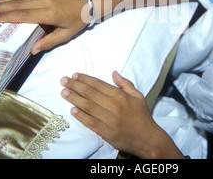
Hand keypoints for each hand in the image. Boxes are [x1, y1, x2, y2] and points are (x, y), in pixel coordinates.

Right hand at [0, 0, 88, 53]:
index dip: (8, 17)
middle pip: (18, 4)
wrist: (91, 0)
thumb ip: (49, 42)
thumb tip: (33, 51)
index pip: (23, 16)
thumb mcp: (66, 34)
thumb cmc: (79, 19)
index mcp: (49, 14)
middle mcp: (45, 0)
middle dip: (1, 6)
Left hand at [60, 72, 183, 158]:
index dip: (85, 79)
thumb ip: (125, 84)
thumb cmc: (142, 117)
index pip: (99, 84)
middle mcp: (115, 106)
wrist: (148, 139)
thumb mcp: (138, 96)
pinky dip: (81, 116)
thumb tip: (114, 72)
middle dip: (75, 86)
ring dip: (74, 98)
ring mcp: (111, 120)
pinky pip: (91, 123)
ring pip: (89, 107)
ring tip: (64, 92)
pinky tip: (72, 110)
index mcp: (121, 96)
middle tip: (64, 80)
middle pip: (91, 94)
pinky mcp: (107, 133)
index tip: (75, 75)